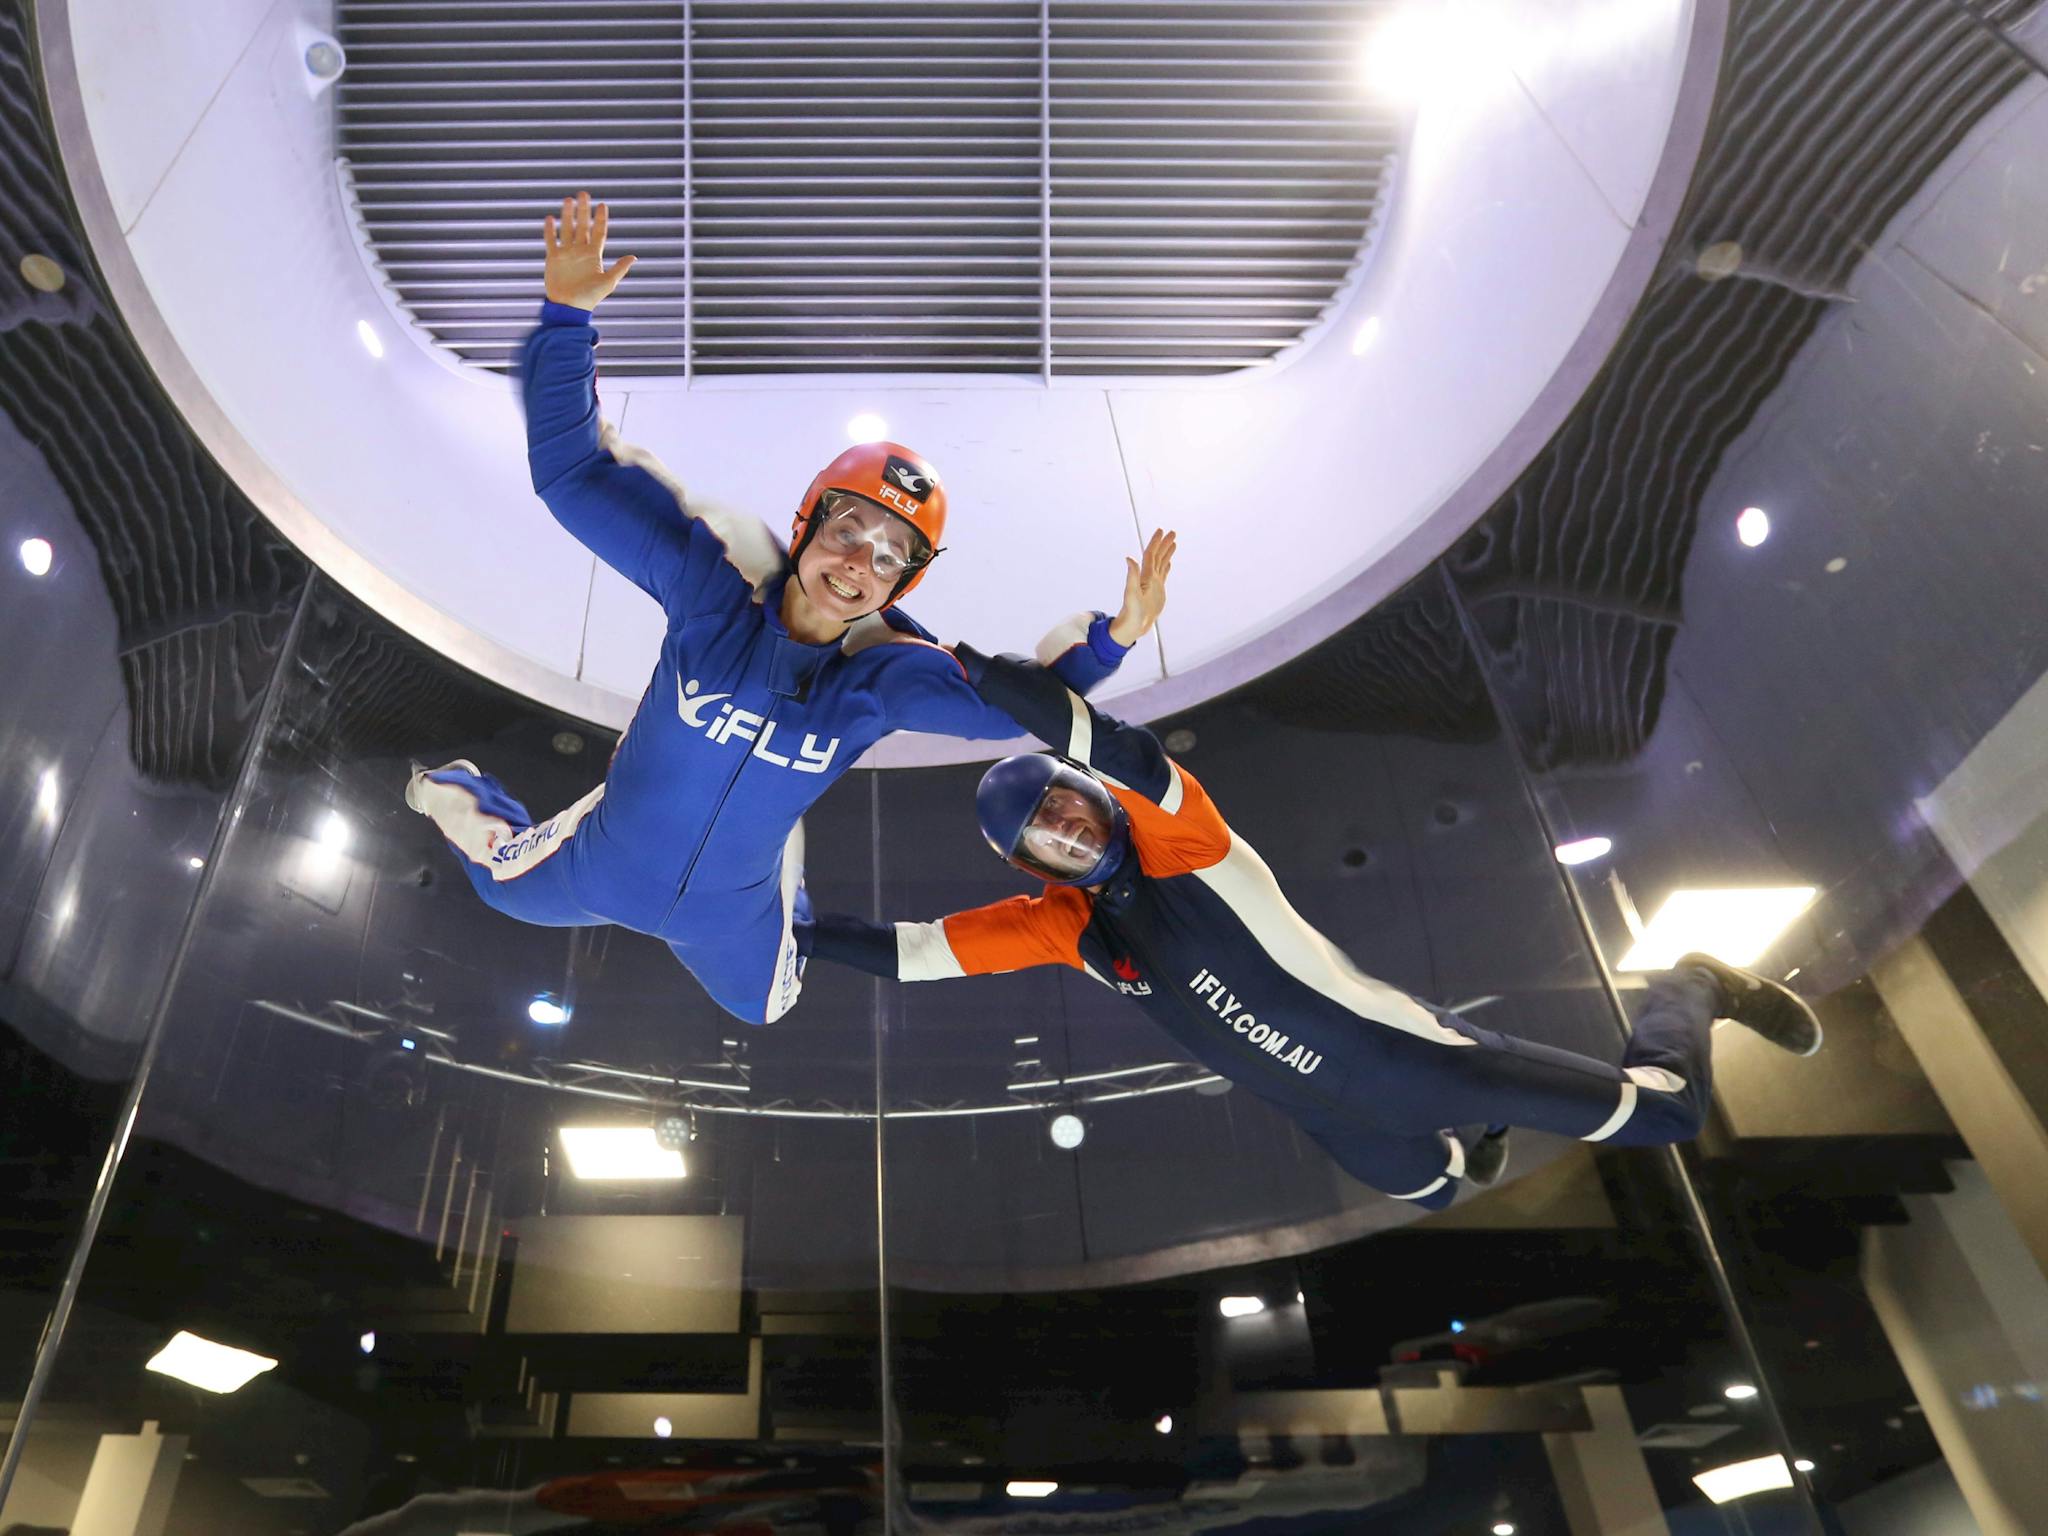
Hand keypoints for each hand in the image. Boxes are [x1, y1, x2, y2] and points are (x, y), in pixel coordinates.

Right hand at [543, 191, 635, 309]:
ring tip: (568, 200)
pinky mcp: (553, 258)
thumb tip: (633, 257)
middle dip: (583, 210)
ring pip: (567, 229)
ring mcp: (567, 253)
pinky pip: (551, 240)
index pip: (598, 232)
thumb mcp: (608, 282)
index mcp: (594, 255)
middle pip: (582, 226)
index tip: (602, 205)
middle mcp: (580, 251)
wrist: (569, 307)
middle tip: (583, 193)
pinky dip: (550, 230)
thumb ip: (619, 268)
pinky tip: (550, 218)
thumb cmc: (590, 297)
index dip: (600, 219)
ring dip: (567, 215)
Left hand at [1108, 528, 1175, 646]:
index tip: (1161, 531)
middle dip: (1164, 544)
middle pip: (1157, 556)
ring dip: (1167, 552)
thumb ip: (1132, 575)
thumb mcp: (1131, 593)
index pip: (1151, 555)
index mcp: (1145, 576)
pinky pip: (1163, 575)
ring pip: (1161, 563)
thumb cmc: (1132, 611)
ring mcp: (1154, 584)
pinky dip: (1166, 566)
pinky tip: (1169, 562)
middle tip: (1172, 532)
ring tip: (1173, 542)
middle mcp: (1149, 577)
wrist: (1134, 625)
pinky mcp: (1158, 591)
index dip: (1155, 543)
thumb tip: (1129, 558)